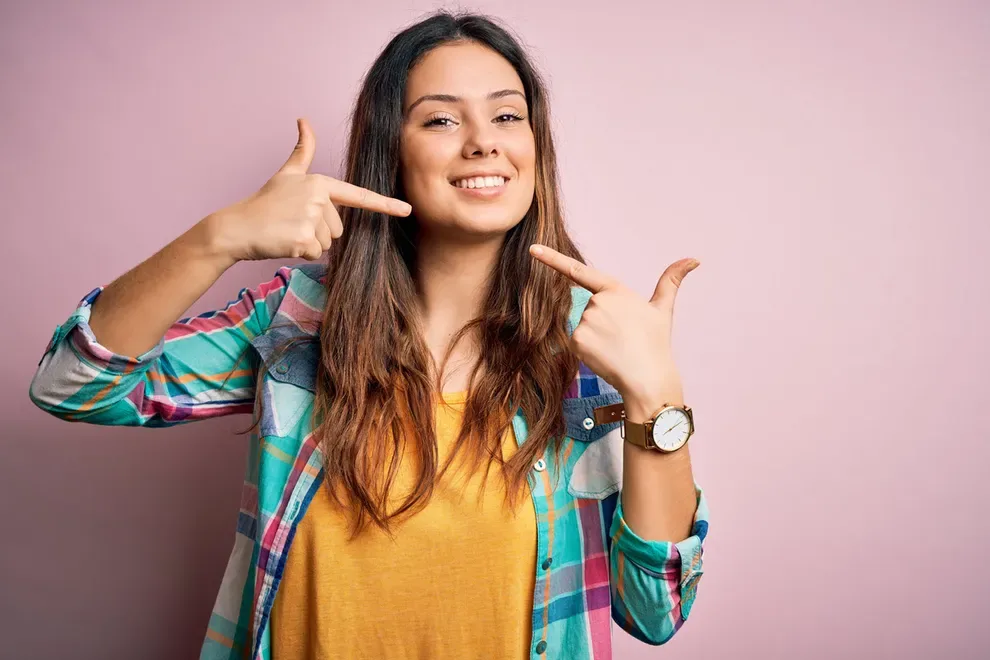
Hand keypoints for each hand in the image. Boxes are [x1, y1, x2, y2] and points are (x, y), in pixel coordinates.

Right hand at [209, 118, 411, 262]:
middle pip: (338, 229)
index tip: (407, 210)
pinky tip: (284, 241)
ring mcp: (311, 218)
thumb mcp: (286, 174)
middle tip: (292, 223)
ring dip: (309, 243)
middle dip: (318, 232)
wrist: (237, 227)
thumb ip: (302, 150)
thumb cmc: (264, 202)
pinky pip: (316, 254)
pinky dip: (301, 252)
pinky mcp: (303, 238)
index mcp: (320, 183)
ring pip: (328, 243)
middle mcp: (319, 198)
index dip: (385, 205)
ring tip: (287, 231)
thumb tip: (304, 120)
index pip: (358, 196)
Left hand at [529, 244, 698, 419]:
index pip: (579, 272)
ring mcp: (586, 323)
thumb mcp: (663, 309)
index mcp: (616, 291)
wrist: (648, 378)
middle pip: (590, 309)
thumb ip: (671, 281)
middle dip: (603, 322)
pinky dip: (589, 350)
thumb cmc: (656, 344)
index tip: (533, 249)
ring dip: (597, 337)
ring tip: (618, 347)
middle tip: (624, 337)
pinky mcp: (578, 341)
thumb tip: (694, 259)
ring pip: (584, 326)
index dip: (553, 259)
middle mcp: (598, 303)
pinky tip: (606, 356)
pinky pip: (577, 343)